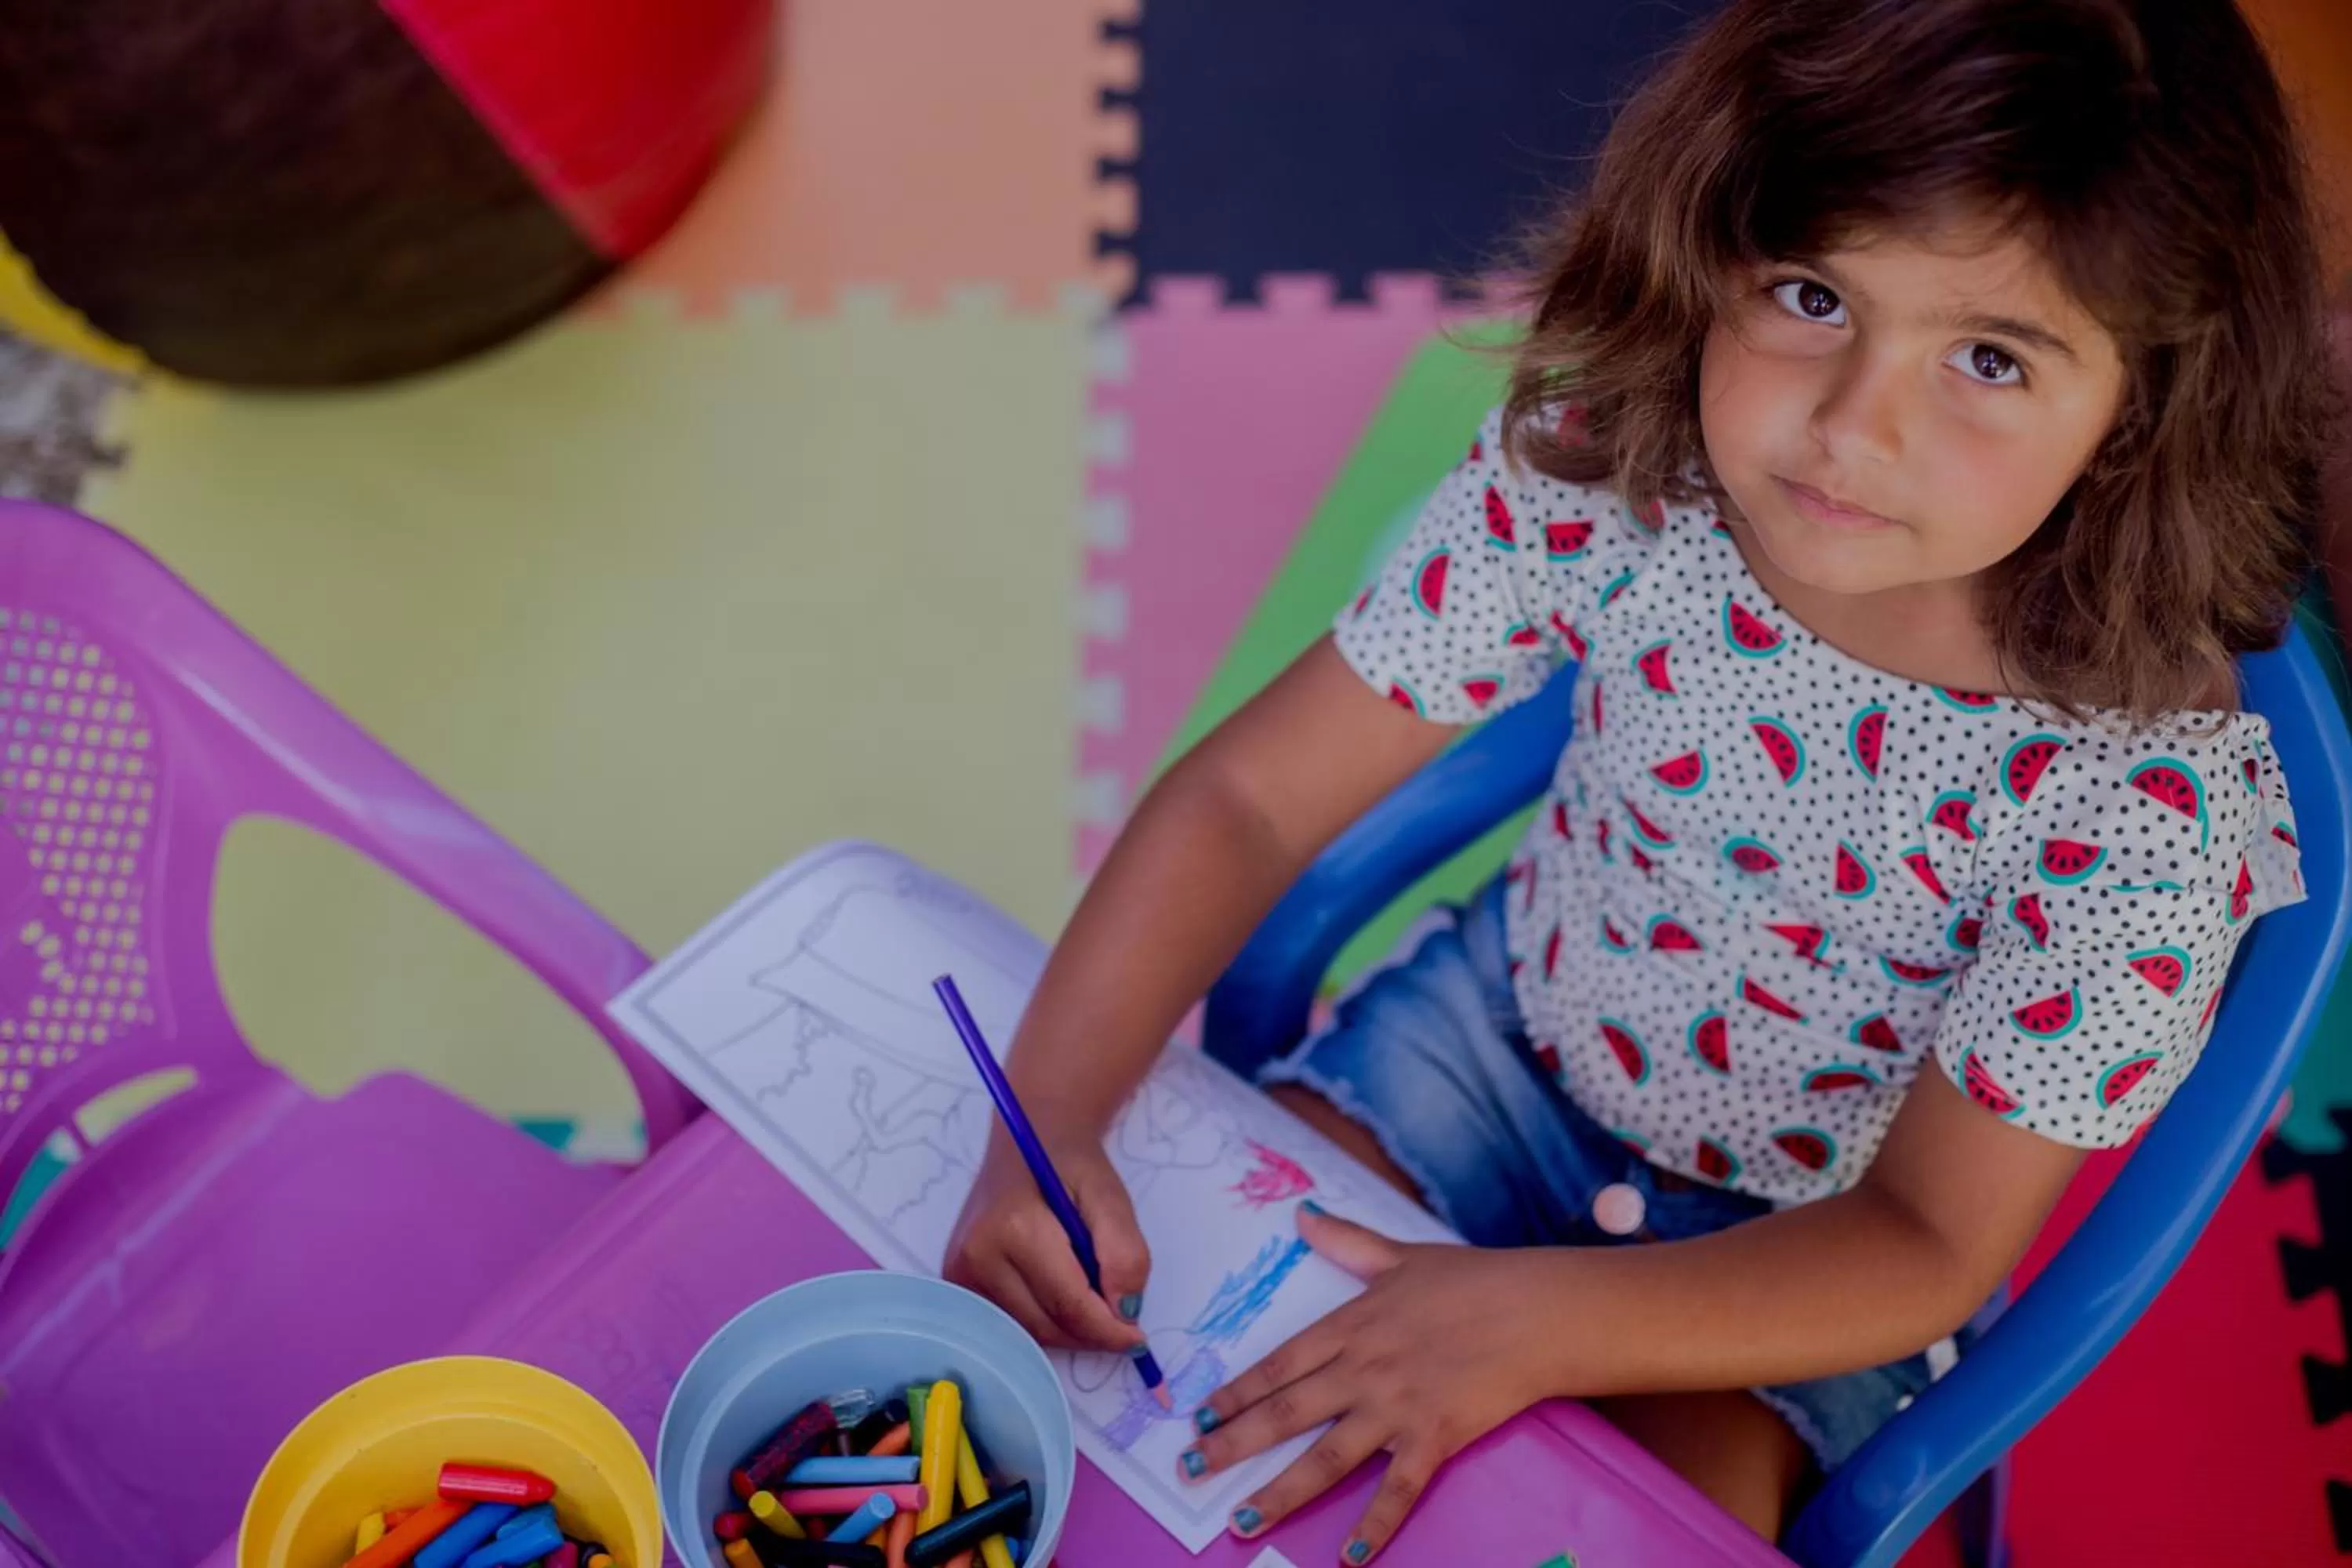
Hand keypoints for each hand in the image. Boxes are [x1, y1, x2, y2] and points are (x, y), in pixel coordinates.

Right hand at [944, 1124, 1151, 1353]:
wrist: (1029, 1139)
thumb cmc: (1070, 1165)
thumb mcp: (1109, 1196)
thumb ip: (1124, 1251)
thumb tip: (1125, 1312)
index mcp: (1014, 1227)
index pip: (1068, 1304)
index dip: (1108, 1330)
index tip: (1137, 1340)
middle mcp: (977, 1255)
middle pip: (1047, 1325)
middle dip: (1091, 1332)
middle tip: (1123, 1320)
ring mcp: (960, 1271)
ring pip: (1029, 1330)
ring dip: (1069, 1329)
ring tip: (1092, 1295)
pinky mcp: (957, 1281)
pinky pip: (1011, 1322)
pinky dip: (1046, 1320)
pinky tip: (1063, 1295)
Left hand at [1180, 1204, 1559, 1560]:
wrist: (1537, 1309)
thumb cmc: (1474, 1280)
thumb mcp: (1401, 1255)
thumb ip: (1347, 1242)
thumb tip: (1303, 1214)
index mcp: (1351, 1325)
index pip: (1278, 1364)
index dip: (1235, 1392)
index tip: (1199, 1416)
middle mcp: (1362, 1369)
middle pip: (1285, 1412)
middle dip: (1233, 1444)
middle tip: (1190, 1469)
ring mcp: (1396, 1406)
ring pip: (1326, 1458)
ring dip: (1280, 1492)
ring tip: (1242, 1521)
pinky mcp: (1434, 1437)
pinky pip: (1398, 1490)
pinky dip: (1374, 1525)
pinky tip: (1350, 1557)